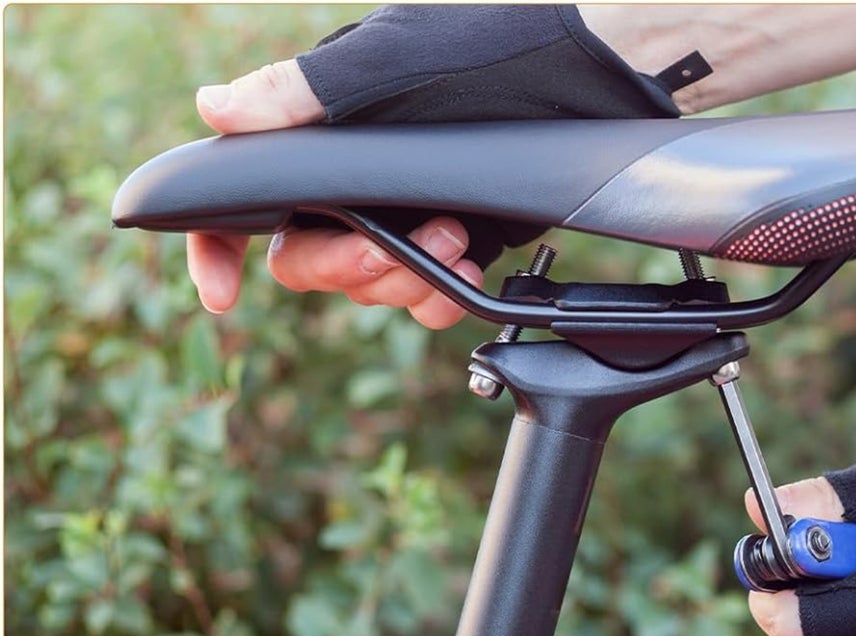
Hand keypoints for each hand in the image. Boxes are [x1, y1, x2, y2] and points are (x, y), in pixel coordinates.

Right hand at [185, 60, 483, 327]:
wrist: (579, 80)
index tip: (222, 294)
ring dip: (406, 279)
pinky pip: (422, 300)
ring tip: (452, 235)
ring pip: (367, 287)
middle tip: (383, 248)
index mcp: (314, 135)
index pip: (238, 195)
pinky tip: (470, 267)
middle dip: (345, 265)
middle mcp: (348, 180)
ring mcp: (397, 217)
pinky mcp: (448, 245)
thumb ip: (302, 93)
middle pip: (305, 261)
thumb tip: (214, 108)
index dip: (215, 246)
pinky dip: (441, 297)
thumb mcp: (385, 64)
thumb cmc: (483, 52)